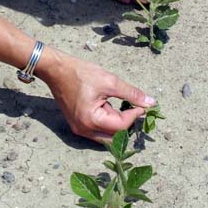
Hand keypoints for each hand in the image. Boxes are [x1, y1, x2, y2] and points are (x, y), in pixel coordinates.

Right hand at [37, 47, 155, 142]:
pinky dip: (107, 124)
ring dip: (117, 125)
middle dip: (127, 125)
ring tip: (121, 108)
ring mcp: (79, 130)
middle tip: (134, 109)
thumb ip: (131, 94)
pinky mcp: (77, 126)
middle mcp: (84, 130)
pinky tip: (109, 109)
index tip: (142, 105)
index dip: (134, 116)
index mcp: (91, 120)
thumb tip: (151, 103)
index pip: (120, 126)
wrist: (57, 70)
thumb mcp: (110, 81)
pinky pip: (97, 131)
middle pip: (113, 136)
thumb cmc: (81, 73)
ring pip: (106, 136)